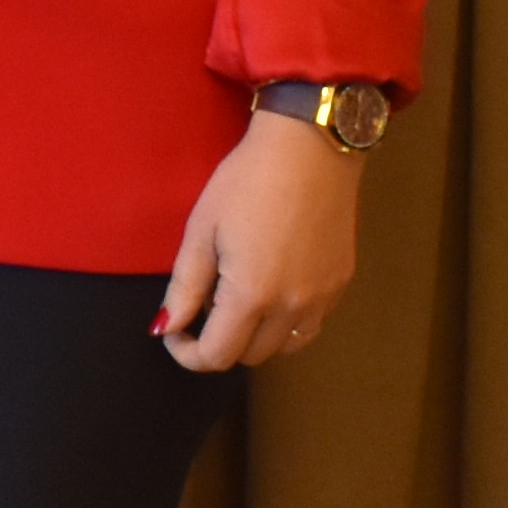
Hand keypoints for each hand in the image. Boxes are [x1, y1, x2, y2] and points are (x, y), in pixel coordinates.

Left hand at [160, 106, 365, 370]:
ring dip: (255, 337)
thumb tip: (166, 328)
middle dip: (219, 342)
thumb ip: (184, 288)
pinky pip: (310, 325)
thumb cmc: (245, 183)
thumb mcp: (201, 232)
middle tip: (202, 306)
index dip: (187, 354)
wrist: (310, 150)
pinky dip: (286, 323)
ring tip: (237, 298)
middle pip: (250, 356)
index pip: (217, 356)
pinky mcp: (341, 284)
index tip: (174, 330)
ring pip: (284, 347)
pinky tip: (271, 290)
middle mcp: (293, 307)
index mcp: (252, 296)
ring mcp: (323, 298)